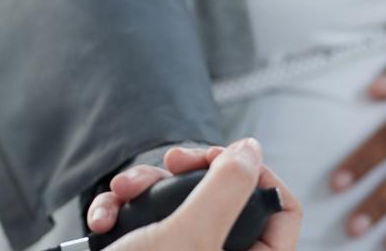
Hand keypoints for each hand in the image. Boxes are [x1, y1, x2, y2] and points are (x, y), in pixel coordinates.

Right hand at [88, 138, 301, 249]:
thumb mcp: (192, 235)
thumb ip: (227, 188)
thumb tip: (250, 149)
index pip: (281, 211)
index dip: (256, 175)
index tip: (220, 159)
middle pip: (226, 197)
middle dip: (187, 174)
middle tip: (170, 162)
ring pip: (179, 201)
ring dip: (143, 189)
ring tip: (122, 192)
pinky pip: (146, 218)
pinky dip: (122, 210)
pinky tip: (104, 219)